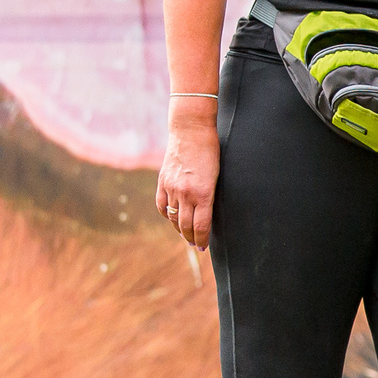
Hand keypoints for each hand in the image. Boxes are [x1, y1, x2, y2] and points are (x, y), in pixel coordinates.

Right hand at [157, 118, 219, 249]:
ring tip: (185, 233)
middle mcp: (186, 193)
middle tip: (196, 244)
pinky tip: (172, 218)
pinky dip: (166, 214)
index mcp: (203, 193)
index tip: (204, 246)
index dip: (202, 239)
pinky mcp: (162, 181)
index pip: (201, 226)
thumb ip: (209, 196)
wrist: (191, 131)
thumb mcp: (216, 176)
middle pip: (186, 226)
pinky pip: (161, 205)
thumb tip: (205, 215)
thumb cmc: (210, 151)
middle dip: (192, 238)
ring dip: (179, 228)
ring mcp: (172, 188)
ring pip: (173, 217)